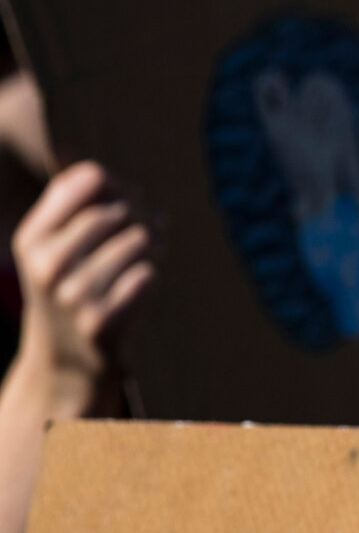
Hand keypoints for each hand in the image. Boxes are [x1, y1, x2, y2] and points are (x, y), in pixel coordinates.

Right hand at [7, 163, 152, 418]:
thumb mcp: (54, 244)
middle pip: (120, 208)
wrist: (65, 359)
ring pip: (139, 239)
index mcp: (32, 238)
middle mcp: (45, 265)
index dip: (118, 181)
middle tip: (147, 225)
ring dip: (153, 243)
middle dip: (142, 213)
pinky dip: (151, 273)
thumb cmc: (69, 284)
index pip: (88, 178)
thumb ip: (75, 201)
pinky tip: (142, 280)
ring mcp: (72, 296)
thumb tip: (102, 173)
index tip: (123, 195)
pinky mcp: (101, 322)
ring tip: (149, 250)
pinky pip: (147, 274)